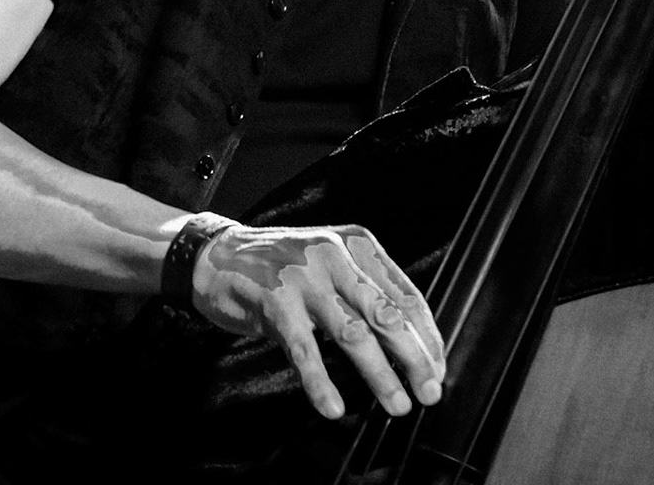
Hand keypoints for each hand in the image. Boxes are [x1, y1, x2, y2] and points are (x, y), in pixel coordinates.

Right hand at [189, 222, 445, 419]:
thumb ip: (364, 292)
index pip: (406, 295)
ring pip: (353, 334)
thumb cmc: (280, 267)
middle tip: (429, 392)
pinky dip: (321, 383)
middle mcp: (335, 256)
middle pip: (387, 314)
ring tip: (396, 404)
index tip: (437, 368)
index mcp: (357, 246)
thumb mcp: (330, 265)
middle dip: (414, 358)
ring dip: (379, 375)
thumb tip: (410, 342)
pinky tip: (333, 407)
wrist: (216, 255)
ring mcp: (304, 278)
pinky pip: (305, 350)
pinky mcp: (274, 300)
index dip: (427, 336)